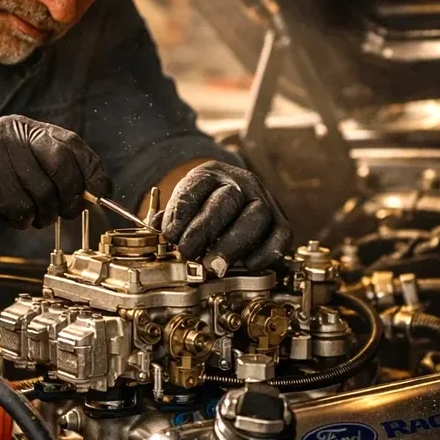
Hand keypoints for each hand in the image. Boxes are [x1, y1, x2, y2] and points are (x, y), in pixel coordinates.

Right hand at [0, 115, 111, 229]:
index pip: (71, 144)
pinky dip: (22, 219)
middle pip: (62, 165)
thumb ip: (52, 169)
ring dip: (45, 214)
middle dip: (73, 195)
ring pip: (43, 192)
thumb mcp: (21, 164)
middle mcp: (12, 134)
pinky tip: (11, 216)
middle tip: (69, 212)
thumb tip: (93, 191)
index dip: (92, 169)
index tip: (101, 191)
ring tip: (33, 216)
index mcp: (26, 129)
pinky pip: (21, 206)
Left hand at [161, 161, 291, 273]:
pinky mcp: (280, 220)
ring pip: (256, 217)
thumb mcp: (183, 203)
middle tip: (189, 253)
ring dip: (233, 244)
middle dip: (206, 230)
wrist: (234, 196)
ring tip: (214, 266)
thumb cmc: (203, 205)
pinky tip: (247, 265)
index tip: (170, 234)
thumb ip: (171, 218)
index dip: (182, 211)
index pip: (197, 185)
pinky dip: (266, 253)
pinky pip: (281, 235)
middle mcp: (242, 182)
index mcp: (211, 174)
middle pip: (228, 200)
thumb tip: (158, 234)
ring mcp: (264, 199)